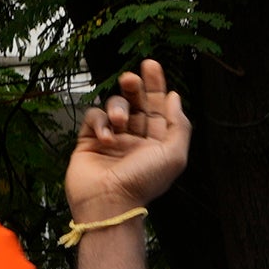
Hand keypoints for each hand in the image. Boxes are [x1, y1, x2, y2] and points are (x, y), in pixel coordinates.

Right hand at [65, 59, 192, 226]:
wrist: (108, 203)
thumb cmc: (143, 182)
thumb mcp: (174, 154)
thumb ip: (179, 124)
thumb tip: (174, 98)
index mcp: (156, 142)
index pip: (157, 107)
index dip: (155, 85)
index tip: (151, 65)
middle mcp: (134, 139)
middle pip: (136, 102)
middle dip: (134, 86)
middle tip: (131, 78)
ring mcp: (112, 139)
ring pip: (114, 107)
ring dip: (118, 107)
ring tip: (120, 121)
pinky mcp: (89, 142)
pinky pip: (94, 118)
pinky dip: (100, 122)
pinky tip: (106, 138)